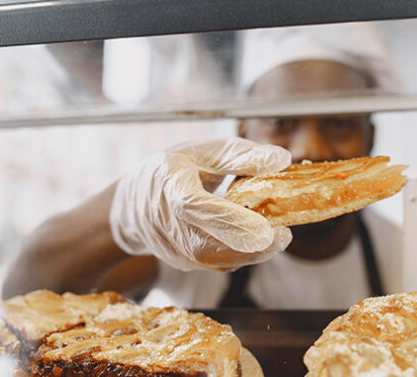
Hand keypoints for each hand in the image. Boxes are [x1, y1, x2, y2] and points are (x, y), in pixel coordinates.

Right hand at [110, 138, 292, 270]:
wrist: (133, 204)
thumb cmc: (172, 171)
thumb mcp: (202, 151)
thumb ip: (241, 155)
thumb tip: (283, 159)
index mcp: (170, 187)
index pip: (198, 208)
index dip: (232, 221)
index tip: (266, 231)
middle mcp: (169, 226)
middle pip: (211, 247)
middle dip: (252, 247)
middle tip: (283, 234)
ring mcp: (176, 251)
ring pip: (219, 261)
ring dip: (252, 252)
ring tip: (275, 232)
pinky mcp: (186, 265)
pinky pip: (219, 264)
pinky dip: (242, 254)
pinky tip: (255, 238)